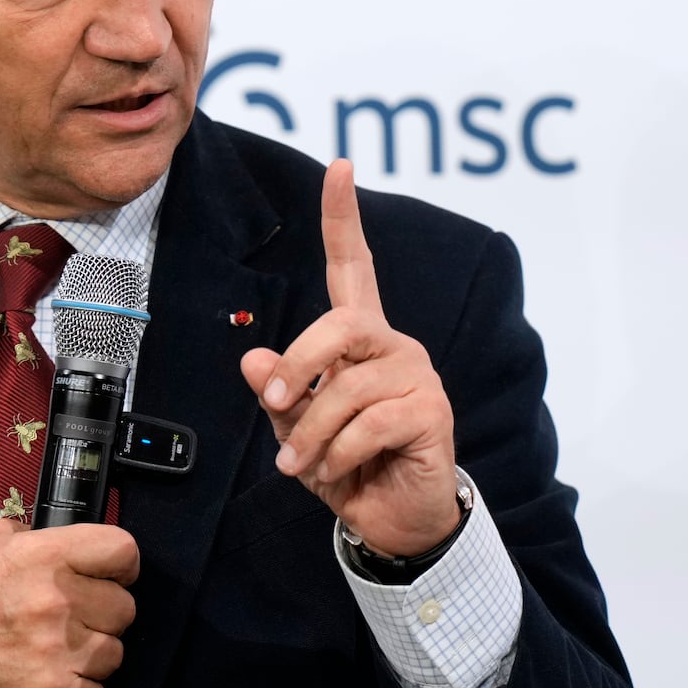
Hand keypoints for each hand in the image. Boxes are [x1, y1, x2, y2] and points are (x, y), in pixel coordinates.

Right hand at [0, 517, 138, 687]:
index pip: (122, 550)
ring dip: (92, 651)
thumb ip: (32, 534)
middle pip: (125, 607)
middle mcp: (55, 600)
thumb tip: (66, 535)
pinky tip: (54, 674)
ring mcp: (57, 650)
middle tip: (76, 615)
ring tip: (59, 647)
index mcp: (43, 556)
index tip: (113, 573)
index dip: (121, 563)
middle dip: (104, 611)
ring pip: (114, 651)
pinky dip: (80, 686)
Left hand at [239, 159, 458, 557]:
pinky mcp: (432, 413)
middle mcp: (393, 345)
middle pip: (340, 325)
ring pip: (347, 388)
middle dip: (298, 367)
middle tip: (274, 406)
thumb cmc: (342, 462)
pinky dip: (337, 455)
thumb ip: (279, 390)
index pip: (353, 265)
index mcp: (359, 336)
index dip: (343, 218)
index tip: (340, 166)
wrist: (390, 520)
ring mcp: (418, 376)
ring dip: (310, 434)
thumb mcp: (294, 426)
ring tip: (303, 464)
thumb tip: (255, 360)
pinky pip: (369, 425)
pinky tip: (335, 473)